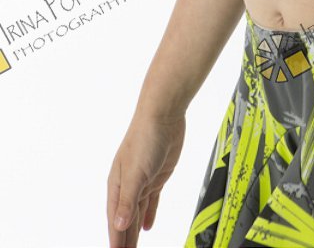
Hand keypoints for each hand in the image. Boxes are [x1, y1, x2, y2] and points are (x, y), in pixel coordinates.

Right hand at [106, 111, 185, 246]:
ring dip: (134, 232)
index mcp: (117, 185)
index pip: (115, 220)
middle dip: (123, 239)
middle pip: (124, 219)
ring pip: (137, 213)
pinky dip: (148, 215)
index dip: (115, 239)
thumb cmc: (145, 139)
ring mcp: (142, 181)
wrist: (163, 115)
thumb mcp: (136, 172)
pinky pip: (151, 202)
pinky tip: (147, 228)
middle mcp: (127, 185)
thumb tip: (118, 224)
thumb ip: (128, 200)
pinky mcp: (157, 177)